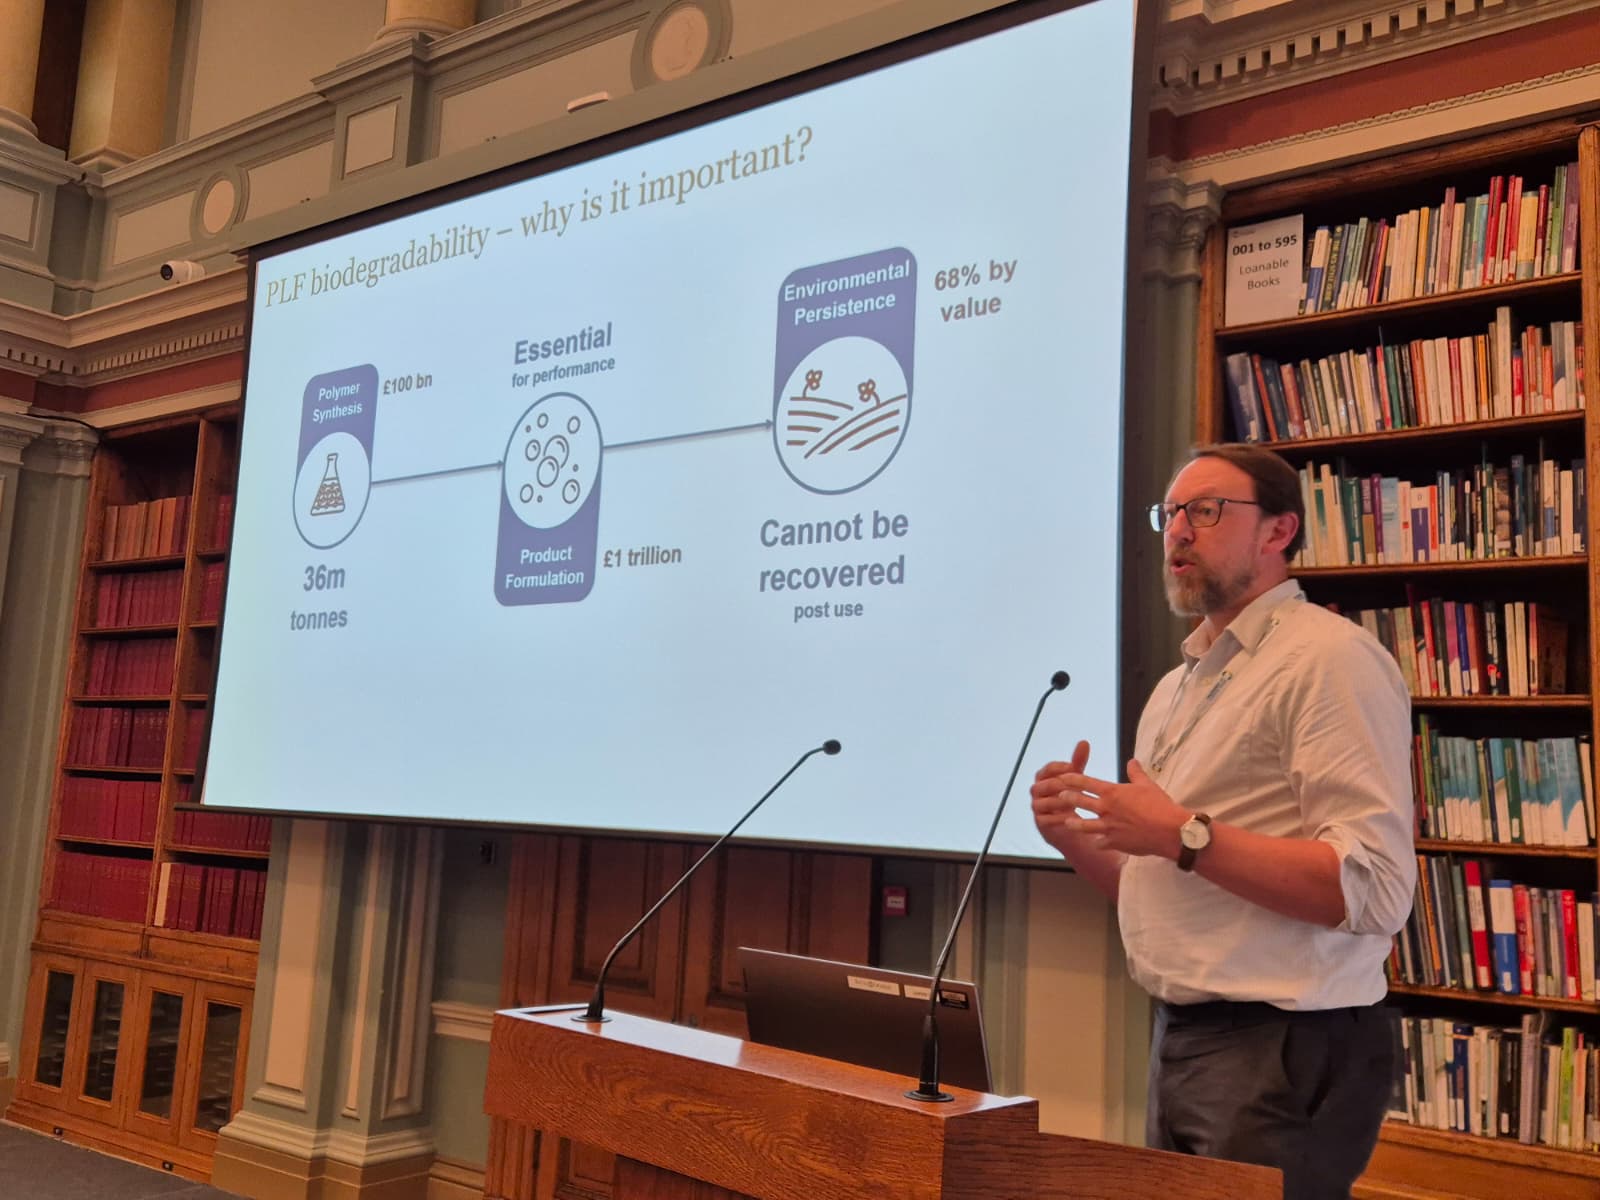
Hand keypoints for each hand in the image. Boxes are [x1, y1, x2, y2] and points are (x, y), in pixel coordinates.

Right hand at [1031, 741, 1101, 857]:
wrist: (1068, 826)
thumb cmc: (1070, 797)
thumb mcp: (1075, 779)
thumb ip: (1078, 761)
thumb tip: (1084, 742)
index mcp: (1043, 777)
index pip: (1048, 768)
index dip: (1061, 767)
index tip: (1074, 768)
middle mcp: (1037, 791)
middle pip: (1047, 784)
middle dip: (1062, 785)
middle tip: (1078, 786)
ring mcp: (1037, 807)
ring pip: (1046, 802)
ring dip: (1061, 801)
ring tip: (1076, 802)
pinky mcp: (1040, 822)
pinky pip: (1047, 819)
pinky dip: (1059, 818)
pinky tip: (1072, 818)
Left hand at [1044, 757, 1189, 861]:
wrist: (1169, 830)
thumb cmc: (1160, 805)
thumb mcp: (1147, 785)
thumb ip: (1136, 773)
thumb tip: (1132, 761)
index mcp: (1112, 793)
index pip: (1085, 783)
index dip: (1071, 779)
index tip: (1061, 777)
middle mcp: (1106, 809)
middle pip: (1079, 802)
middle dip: (1067, 798)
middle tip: (1059, 796)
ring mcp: (1108, 827)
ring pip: (1083, 825)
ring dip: (1074, 823)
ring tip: (1067, 822)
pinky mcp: (1114, 843)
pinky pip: (1100, 843)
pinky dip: (1097, 843)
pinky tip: (1094, 844)